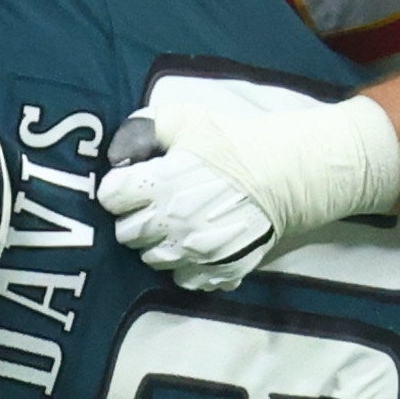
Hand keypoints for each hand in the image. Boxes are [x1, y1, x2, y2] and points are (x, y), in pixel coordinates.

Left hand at [99, 125, 279, 289]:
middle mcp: (172, 224)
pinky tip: (195, 245)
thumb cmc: (238, 143)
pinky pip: (182, 279)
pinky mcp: (216, 271)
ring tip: (175, 225)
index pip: (110, 198)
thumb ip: (145, 128)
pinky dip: (184, 266)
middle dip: (134, 218)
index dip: (119, 188)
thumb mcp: (189, 119)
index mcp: (160, 184)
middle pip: (125, 233)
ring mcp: (194, 252)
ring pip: (150, 259)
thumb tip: (118, 154)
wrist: (289, 173)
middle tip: (154, 204)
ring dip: (156, 243)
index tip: (133, 182)